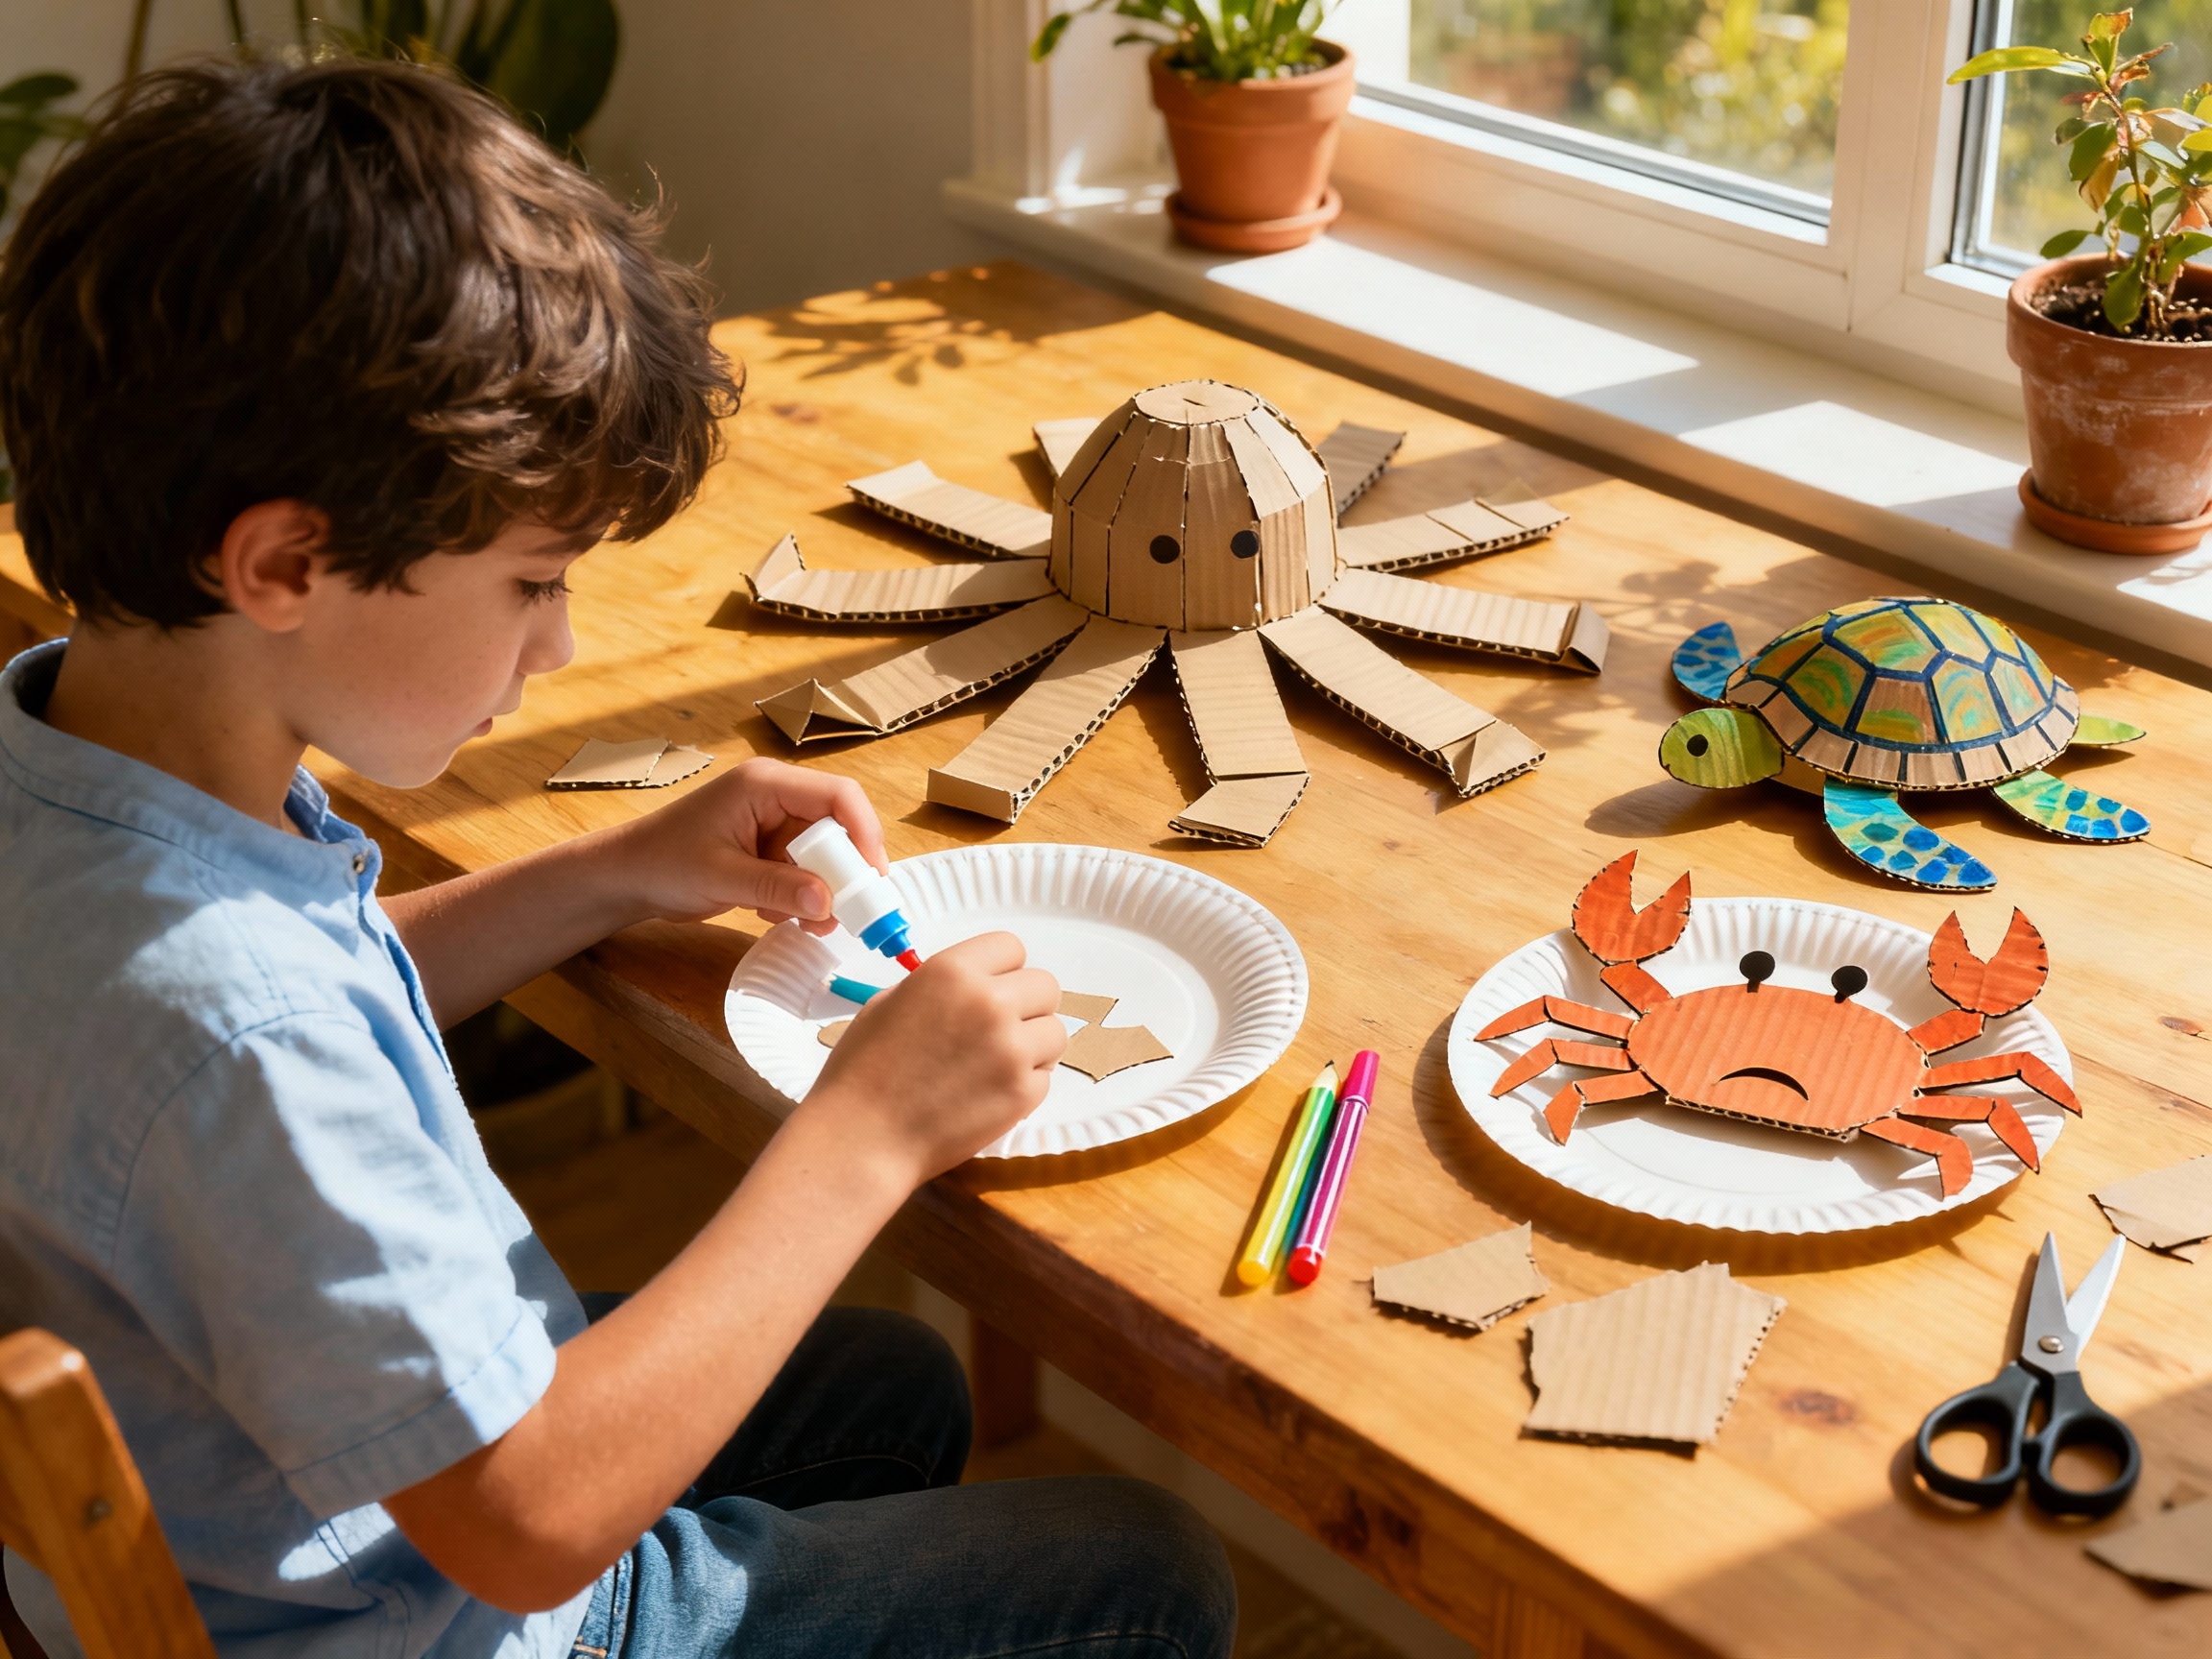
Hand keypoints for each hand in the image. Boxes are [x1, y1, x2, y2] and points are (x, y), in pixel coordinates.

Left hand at [607, 758, 886, 929]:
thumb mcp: (721, 876)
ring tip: (811, 923)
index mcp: (766, 784)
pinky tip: (774, 914)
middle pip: (838, 827)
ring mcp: (772, 824)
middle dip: (845, 872)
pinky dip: (801, 897)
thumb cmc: (661, 862)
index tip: (871, 878)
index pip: (838, 796)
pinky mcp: (768, 850)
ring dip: (824, 890)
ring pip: (824, 854)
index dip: (864, 834)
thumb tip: (828, 902)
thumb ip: (777, 887)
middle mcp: (776, 797)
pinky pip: (804, 871)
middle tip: (848, 912)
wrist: (626, 878)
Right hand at [803, 933, 1064, 1184]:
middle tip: (1000, 1030)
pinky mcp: (1022, 1093)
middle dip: (1027, 1006)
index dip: (1003, 970)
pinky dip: (1025, 1085)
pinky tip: (989, 1094)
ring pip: (1054, 1032)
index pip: (1011, 947)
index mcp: (951, 972)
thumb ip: (939, 987)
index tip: (993, 989)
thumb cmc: (862, 1072)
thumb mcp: (889, 1003)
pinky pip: (1045, 1077)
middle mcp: (989, 1002)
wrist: (862, 1138)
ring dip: (1033, 1046)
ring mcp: (1011, 1049)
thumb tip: (970, 987)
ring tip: (997, 1064)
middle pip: (1045, 986)